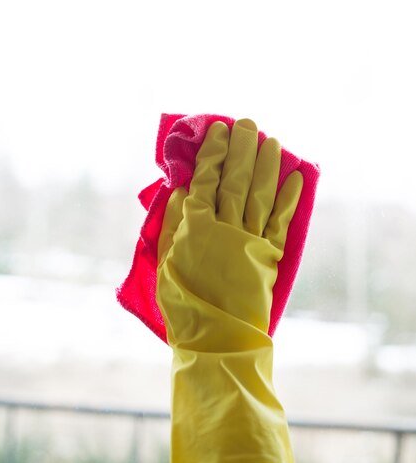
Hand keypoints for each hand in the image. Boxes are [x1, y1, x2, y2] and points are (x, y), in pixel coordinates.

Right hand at [157, 118, 302, 347]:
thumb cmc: (182, 302)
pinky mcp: (270, 255)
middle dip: (242, 148)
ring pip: (262, 194)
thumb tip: (181, 189)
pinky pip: (282, 221)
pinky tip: (296, 177)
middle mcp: (226, 227)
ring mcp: (251, 240)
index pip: (205, 179)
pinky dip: (290, 198)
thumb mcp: (164, 262)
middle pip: (236, 179)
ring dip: (268, 166)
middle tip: (248, 123)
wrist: (215, 338)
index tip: (217, 130)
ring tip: (272, 142)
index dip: (212, 153)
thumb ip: (172, 223)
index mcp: (196, 227)